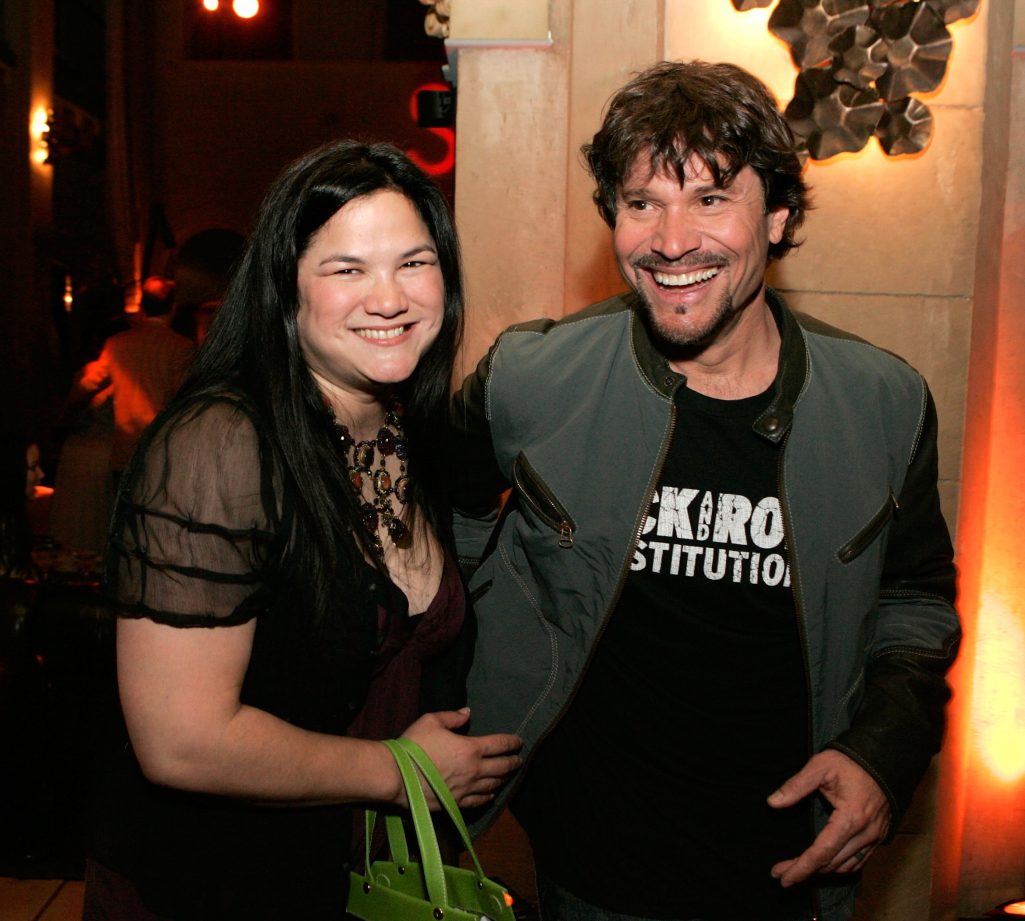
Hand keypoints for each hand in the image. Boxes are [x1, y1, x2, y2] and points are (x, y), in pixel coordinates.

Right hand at [400, 708, 521, 808]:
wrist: (396, 775)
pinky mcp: (456, 803)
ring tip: (508, 775)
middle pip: (502, 767)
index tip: (519, 741)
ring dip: (504, 779)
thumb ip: (452, 717)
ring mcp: (467, 789)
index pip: (499, 744)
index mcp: (471, 748)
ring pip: (493, 785)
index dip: (512, 742)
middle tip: (520, 760)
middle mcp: (474, 770)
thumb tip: (467, 712)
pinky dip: (488, 796)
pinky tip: (491, 795)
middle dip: (513, 762)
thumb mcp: (431, 721)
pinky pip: (479, 801)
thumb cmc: (413, 745)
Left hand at [767, 749, 890, 886]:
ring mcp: (875, 837)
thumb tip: (772, 802)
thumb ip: (796, 786)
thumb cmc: (849, 761)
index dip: (800, 868)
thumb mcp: (819, 767)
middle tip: (780, 874)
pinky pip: (859, 861)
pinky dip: (840, 866)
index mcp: (851, 818)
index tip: (781, 877)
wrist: (883, 757)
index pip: (821, 852)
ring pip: (846, 866)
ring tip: (798, 870)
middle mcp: (866, 833)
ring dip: (821, 872)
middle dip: (804, 872)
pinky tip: (824, 865)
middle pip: (831, 863)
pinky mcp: (879, 836)